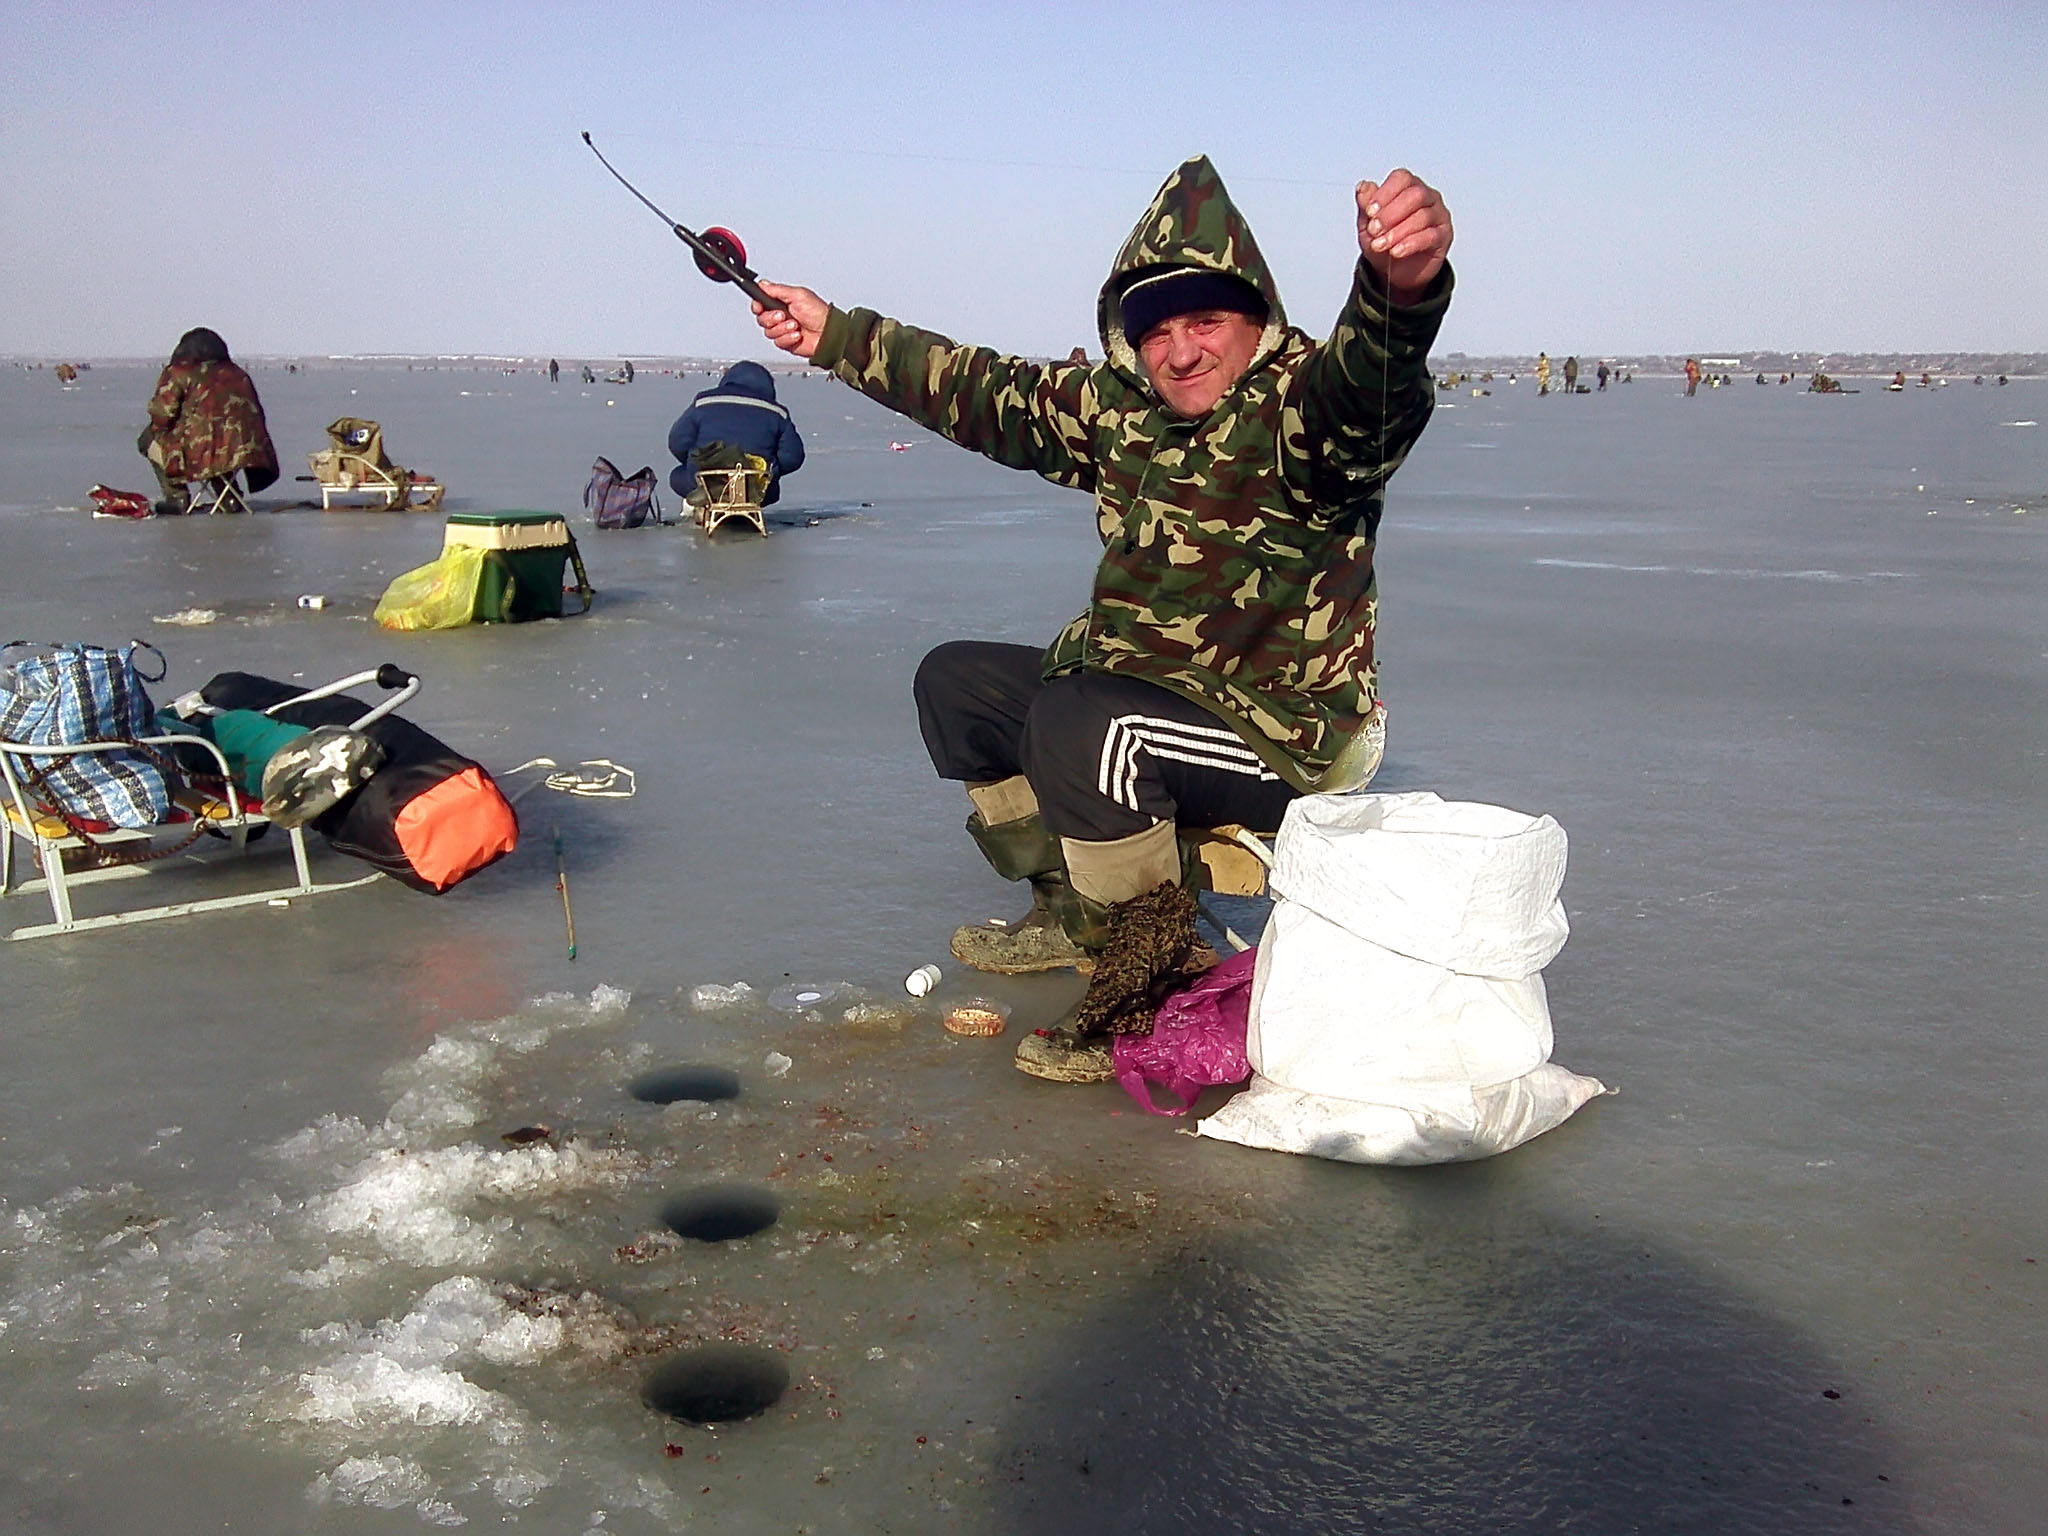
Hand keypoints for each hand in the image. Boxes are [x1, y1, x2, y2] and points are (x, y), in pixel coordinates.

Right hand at [752, 281, 828, 359]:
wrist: (828, 334)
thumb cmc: (819, 313)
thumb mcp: (798, 295)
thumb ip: (777, 290)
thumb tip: (762, 284)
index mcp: (782, 302)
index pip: (760, 303)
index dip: (757, 305)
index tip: (760, 306)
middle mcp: (781, 316)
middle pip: (761, 319)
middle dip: (771, 318)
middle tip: (783, 315)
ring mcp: (783, 330)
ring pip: (768, 332)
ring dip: (782, 329)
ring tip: (795, 325)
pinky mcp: (786, 342)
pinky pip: (778, 342)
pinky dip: (787, 338)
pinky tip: (797, 335)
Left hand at [1356, 169, 1451, 304]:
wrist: (1396, 273)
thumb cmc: (1385, 243)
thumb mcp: (1368, 225)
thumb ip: (1366, 205)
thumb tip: (1363, 187)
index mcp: (1408, 188)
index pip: (1402, 178)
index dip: (1385, 194)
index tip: (1369, 212)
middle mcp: (1427, 197)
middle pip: (1415, 195)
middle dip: (1391, 214)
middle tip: (1374, 230)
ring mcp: (1438, 215)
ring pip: (1423, 216)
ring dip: (1397, 232)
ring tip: (1380, 245)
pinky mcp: (1444, 236)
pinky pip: (1431, 236)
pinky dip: (1410, 244)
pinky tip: (1396, 251)